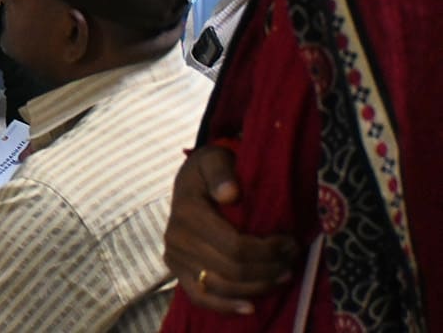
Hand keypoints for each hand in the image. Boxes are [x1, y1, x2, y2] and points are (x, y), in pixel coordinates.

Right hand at [162, 144, 297, 314]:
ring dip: (257, 287)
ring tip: (281, 276)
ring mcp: (175, 258)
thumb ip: (221, 172)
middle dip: (268, 269)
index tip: (290, 243)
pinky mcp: (177, 271)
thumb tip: (230, 194)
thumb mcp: (215, 159)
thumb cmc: (209, 171)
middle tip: (291, 261)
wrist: (191, 182)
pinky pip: (200, 297)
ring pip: (221, 287)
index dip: (268, 251)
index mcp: (187, 212)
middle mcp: (177, 239)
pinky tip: (250, 308)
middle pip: (231, 269)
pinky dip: (225, 307)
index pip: (234, 246)